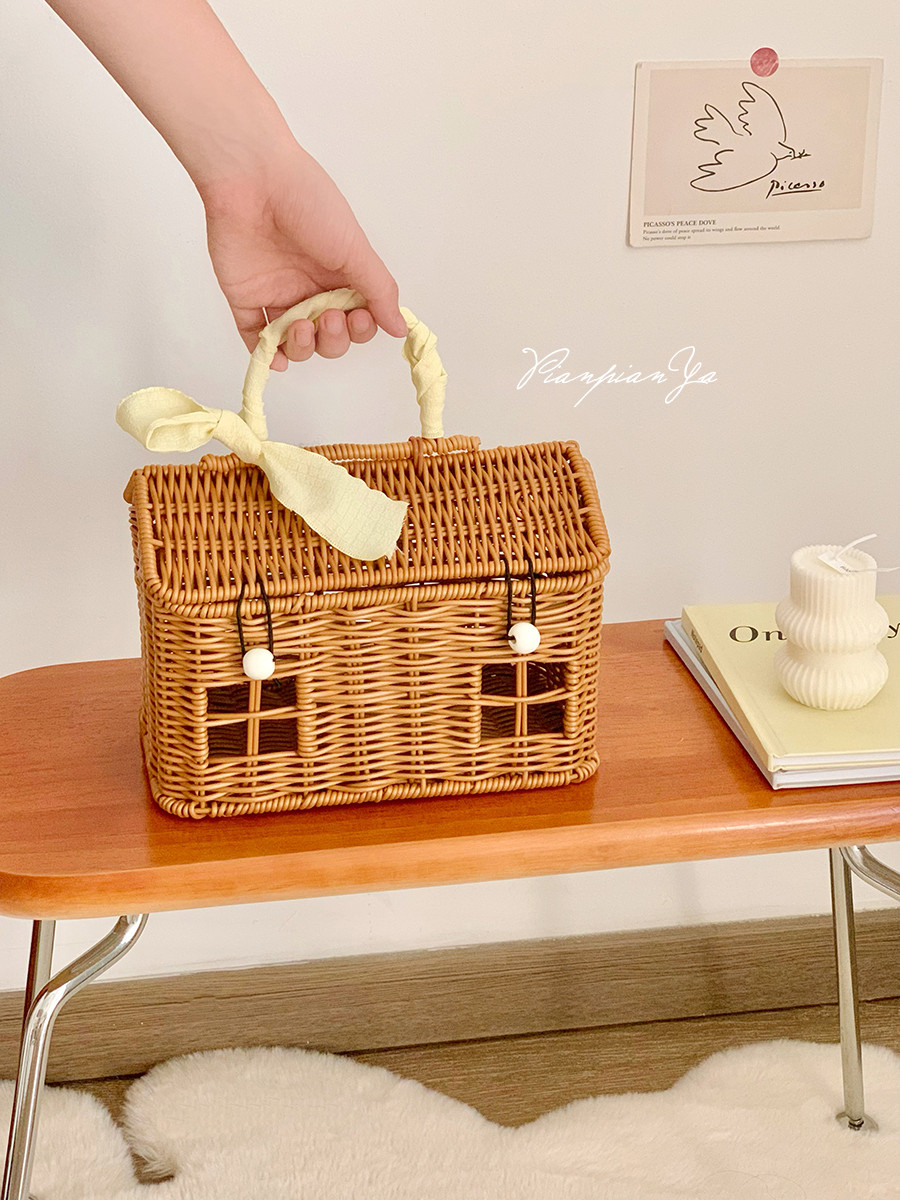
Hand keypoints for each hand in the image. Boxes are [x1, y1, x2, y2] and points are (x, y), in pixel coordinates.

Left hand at [201, 142, 406, 370]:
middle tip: (329, 318)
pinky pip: (255, 338)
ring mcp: (278, 294)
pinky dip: (267, 356)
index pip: (357, 319)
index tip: (358, 317)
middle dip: (333, 339)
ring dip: (303, 348)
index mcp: (340, 274)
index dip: (360, 328)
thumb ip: (379, 291)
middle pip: (328, 338)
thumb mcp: (355, 248)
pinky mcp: (245, 297)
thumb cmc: (308, 202)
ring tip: (301, 328)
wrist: (252, 178)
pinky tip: (277, 358)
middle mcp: (311, 287)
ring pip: (295, 344)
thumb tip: (402, 328)